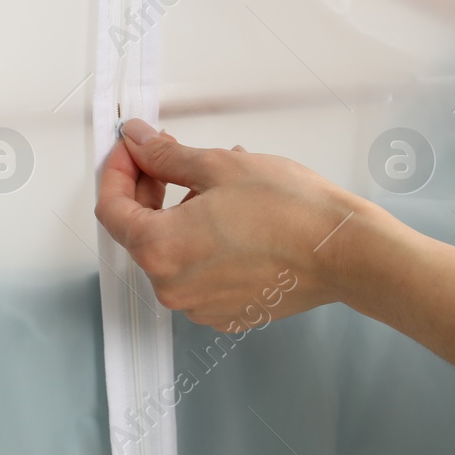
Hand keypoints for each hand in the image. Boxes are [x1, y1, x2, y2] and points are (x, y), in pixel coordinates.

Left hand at [95, 119, 454, 377]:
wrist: (343, 251)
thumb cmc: (291, 211)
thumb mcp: (219, 165)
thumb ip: (166, 155)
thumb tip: (137, 141)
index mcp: (160, 250)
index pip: (111, 210)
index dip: (116, 171)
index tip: (131, 148)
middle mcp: (173, 287)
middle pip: (140, 231)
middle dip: (150, 189)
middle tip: (171, 156)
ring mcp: (201, 305)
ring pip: (173, 251)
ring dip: (182, 213)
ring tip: (220, 182)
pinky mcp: (227, 312)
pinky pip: (200, 272)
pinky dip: (206, 242)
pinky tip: (235, 215)